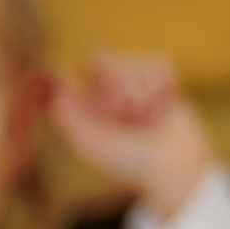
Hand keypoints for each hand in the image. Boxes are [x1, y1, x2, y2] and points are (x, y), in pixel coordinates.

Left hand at [50, 50, 215, 220]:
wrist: (172, 169)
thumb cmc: (131, 162)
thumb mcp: (90, 143)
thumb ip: (68, 114)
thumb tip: (57, 78)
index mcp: (93, 100)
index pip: (83, 68)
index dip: (95, 80)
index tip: (106, 106)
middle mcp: (114, 89)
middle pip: (109, 59)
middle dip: (121, 88)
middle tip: (131, 117)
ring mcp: (141, 85)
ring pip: (136, 62)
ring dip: (143, 93)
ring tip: (149, 117)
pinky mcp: (168, 84)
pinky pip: (161, 65)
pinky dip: (163, 86)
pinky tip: (163, 108)